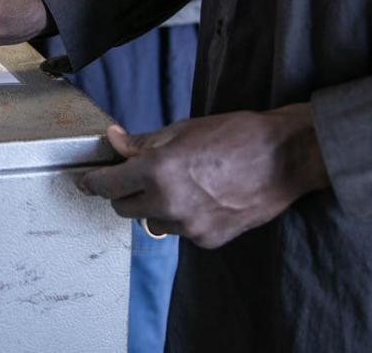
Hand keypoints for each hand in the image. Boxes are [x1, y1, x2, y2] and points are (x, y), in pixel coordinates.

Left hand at [79, 104, 328, 248]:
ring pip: (152, 221)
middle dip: (124, 193)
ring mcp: (189, 226)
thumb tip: (114, 141)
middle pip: (123, 208)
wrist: (284, 157)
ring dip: (154, 207)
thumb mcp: (182, 130)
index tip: (87, 182)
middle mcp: (168, 203)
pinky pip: (180, 231)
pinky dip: (182, 217)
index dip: (93, 183)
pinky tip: (201, 197)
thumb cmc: (235, 135)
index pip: (108, 186)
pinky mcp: (208, 240)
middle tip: (136, 176)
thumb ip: (142, 142)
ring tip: (180, 185)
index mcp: (157, 170)